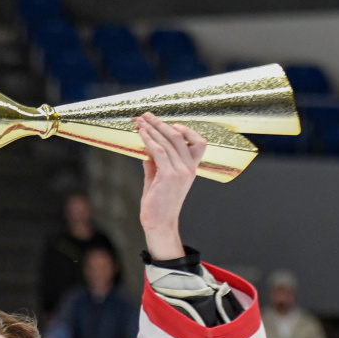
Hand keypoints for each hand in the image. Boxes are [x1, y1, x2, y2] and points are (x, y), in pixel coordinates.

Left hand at [136, 113, 206, 259]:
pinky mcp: (170, 175)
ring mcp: (181, 171)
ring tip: (140, 121)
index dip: (186, 129)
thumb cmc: (158, 203)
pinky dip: (149, 140)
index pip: (198, 142)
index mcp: (191, 168)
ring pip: (168, 141)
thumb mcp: (157, 177)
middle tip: (146, 115)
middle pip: (179, 136)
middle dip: (160, 123)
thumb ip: (155, 162)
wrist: (160, 223)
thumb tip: (147, 146)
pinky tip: (141, 134)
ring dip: (152, 129)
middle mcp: (189, 168)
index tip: (167, 123)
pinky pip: (159, 151)